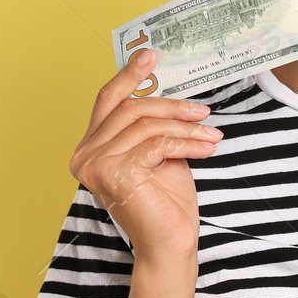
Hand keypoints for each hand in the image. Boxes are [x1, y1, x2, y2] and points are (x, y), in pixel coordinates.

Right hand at [69, 49, 221, 258]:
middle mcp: (84, 155)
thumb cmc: (167, 202)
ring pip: (147, 125)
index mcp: (90, 147)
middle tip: (204, 109)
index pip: (108, 101)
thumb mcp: (160, 154)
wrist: (171, 243)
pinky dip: (186, 144)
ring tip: (213, 136)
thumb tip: (169, 93)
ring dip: (186, 128)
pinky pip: (157, 144)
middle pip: (130, 109)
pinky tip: (205, 150)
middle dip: (172, 106)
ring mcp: (95, 165)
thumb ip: (153, 127)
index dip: (129, 75)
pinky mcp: (114, 174)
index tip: (151, 54)